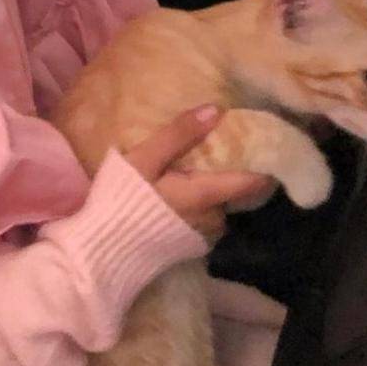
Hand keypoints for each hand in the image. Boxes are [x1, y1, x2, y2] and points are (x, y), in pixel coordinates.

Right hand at [124, 106, 272, 238]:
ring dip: (213, 193)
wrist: (100, 256)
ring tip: (197, 172)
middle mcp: (212, 219)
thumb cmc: (122, 201)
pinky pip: (205, 222)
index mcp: (206, 194)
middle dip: (232, 174)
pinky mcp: (187, 248)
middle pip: (235, 194)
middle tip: (222, 152)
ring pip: (219, 209)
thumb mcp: (144, 160)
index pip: (252, 180)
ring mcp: (201, 237)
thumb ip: (179, 134)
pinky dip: (201, 208)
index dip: (264, 163)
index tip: (266, 143)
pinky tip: (180, 198)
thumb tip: (216, 109)